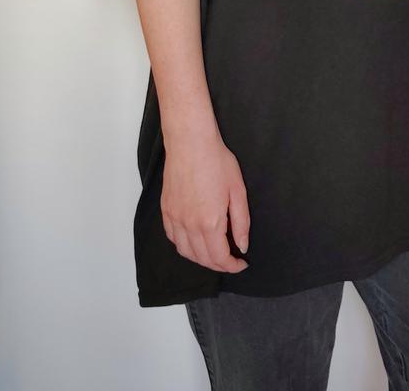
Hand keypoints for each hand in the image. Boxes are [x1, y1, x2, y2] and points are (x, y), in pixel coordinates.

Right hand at [161, 125, 249, 272]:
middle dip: (219, 265)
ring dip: (200, 259)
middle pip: (202, 258)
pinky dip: (184, 246)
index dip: (232, 266)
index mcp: (210, 222)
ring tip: (214, 253)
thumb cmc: (216, 161)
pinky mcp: (166, 210)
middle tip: (231, 260)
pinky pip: (172, 237)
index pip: (220, 258)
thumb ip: (241, 222)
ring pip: (185, 252)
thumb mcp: (238, 191)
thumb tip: (242, 244)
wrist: (190, 142)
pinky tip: (193, 241)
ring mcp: (174, 218)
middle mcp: (189, 225)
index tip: (241, 263)